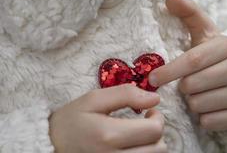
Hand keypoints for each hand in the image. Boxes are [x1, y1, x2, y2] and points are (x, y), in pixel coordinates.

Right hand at [49, 85, 166, 152]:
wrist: (51, 146)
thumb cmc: (72, 120)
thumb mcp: (94, 99)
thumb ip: (125, 95)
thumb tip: (155, 98)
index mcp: (108, 135)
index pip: (154, 130)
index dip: (157, 117)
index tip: (149, 111)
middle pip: (159, 148)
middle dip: (157, 132)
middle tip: (145, 123)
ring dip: (153, 145)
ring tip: (139, 136)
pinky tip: (135, 147)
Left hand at [149, 0, 226, 130]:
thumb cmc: (216, 57)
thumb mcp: (205, 34)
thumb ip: (189, 14)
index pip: (191, 60)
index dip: (169, 71)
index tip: (152, 79)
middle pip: (191, 85)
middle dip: (183, 87)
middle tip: (189, 83)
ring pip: (198, 105)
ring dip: (192, 102)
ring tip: (201, 93)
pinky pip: (208, 121)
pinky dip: (203, 117)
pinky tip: (210, 107)